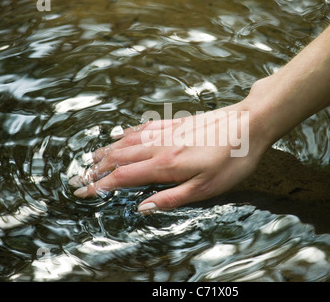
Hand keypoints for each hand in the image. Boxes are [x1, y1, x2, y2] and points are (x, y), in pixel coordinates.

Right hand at [69, 99, 270, 213]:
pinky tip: (123, 134)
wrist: (250, 123)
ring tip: (92, 157)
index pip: (124, 176)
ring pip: (128, 141)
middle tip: (79, 176)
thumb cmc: (233, 159)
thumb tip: (143, 207)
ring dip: (108, 150)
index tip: (84, 192)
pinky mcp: (176, 122)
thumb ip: (172, 198)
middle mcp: (160, 145)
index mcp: (166, 164)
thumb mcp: (207, 188)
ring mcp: (167, 131)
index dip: (101, 185)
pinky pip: (144, 127)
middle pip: (120, 157)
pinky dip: (128, 132)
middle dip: (97, 169)